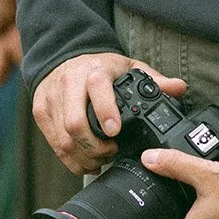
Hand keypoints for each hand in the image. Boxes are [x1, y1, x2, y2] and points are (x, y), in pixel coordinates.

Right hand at [32, 54, 186, 174]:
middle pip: (74, 123)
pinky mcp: (40, 112)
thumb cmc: (100, 67)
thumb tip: (179, 88)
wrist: (63, 57)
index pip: (96, 89)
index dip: (105, 112)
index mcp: (93, 70)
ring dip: (84, 157)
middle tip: (112, 152)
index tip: (115, 132)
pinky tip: (86, 160)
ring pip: (63, 139)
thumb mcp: (128, 67)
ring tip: (101, 159)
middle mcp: (69, 83)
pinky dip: (71, 159)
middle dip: (95, 146)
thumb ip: (154, 80)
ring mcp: (51, 98)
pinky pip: (54, 145)